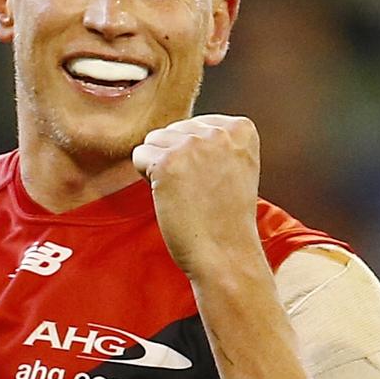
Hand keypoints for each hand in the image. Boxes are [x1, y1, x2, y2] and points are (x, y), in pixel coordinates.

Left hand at [132, 114, 262, 278]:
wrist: (226, 253)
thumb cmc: (226, 216)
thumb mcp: (234, 165)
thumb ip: (213, 141)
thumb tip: (175, 128)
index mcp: (240, 128)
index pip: (194, 125)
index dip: (195, 156)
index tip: (213, 181)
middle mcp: (218, 131)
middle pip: (172, 131)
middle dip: (176, 160)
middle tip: (198, 192)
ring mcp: (192, 145)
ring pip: (153, 141)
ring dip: (160, 168)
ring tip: (185, 194)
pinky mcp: (168, 162)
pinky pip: (139, 156)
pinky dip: (146, 178)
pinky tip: (169, 197)